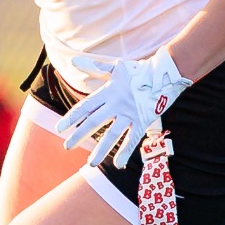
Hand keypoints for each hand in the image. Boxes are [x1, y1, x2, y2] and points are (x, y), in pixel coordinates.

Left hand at [56, 49, 192, 168]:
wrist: (165, 74)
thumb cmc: (138, 70)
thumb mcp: (115, 67)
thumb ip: (94, 67)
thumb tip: (74, 60)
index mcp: (107, 92)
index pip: (85, 107)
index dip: (71, 118)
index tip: (59, 129)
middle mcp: (116, 105)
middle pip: (94, 122)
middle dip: (79, 136)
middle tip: (67, 147)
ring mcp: (130, 114)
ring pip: (112, 135)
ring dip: (101, 150)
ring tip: (90, 163)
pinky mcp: (143, 121)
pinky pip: (133, 139)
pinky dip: (126, 152)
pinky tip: (118, 164)